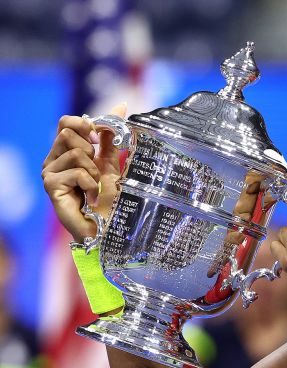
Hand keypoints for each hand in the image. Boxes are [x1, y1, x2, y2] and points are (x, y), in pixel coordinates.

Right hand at [41, 103, 126, 242]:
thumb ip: (111, 135)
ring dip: (93, 170)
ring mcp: (49, 173)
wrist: (108, 225)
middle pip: (67, 133)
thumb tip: (120, 104)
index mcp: (65, 151)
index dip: (84, 125)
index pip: (66, 121)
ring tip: (95, 186)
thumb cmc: (109, 197)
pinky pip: (76, 171)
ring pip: (75, 152)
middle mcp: (53, 160)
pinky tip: (91, 196)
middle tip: (96, 171)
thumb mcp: (111, 161)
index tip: (98, 140)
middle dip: (91, 150)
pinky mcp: (50, 186)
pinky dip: (91, 183)